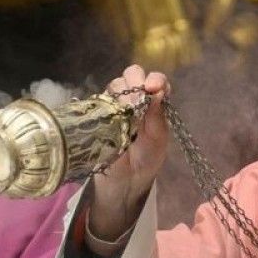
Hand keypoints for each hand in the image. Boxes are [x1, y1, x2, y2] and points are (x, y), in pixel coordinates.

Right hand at [87, 64, 169, 240]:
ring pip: (115, 85)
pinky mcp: (99, 113)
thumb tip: (158, 91)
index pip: (156, 81)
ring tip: (124, 111)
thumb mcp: (157, 140)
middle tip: (136, 96)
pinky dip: (105, 102)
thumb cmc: (146, 160)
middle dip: (135, 79)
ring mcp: (115, 105)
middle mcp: (135, 99)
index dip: (155, 79)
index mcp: (154, 104)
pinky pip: (100, 99)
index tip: (153, 87)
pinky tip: (109, 114)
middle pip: (132, 75)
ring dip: (120, 91)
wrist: (124, 181)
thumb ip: (157, 116)